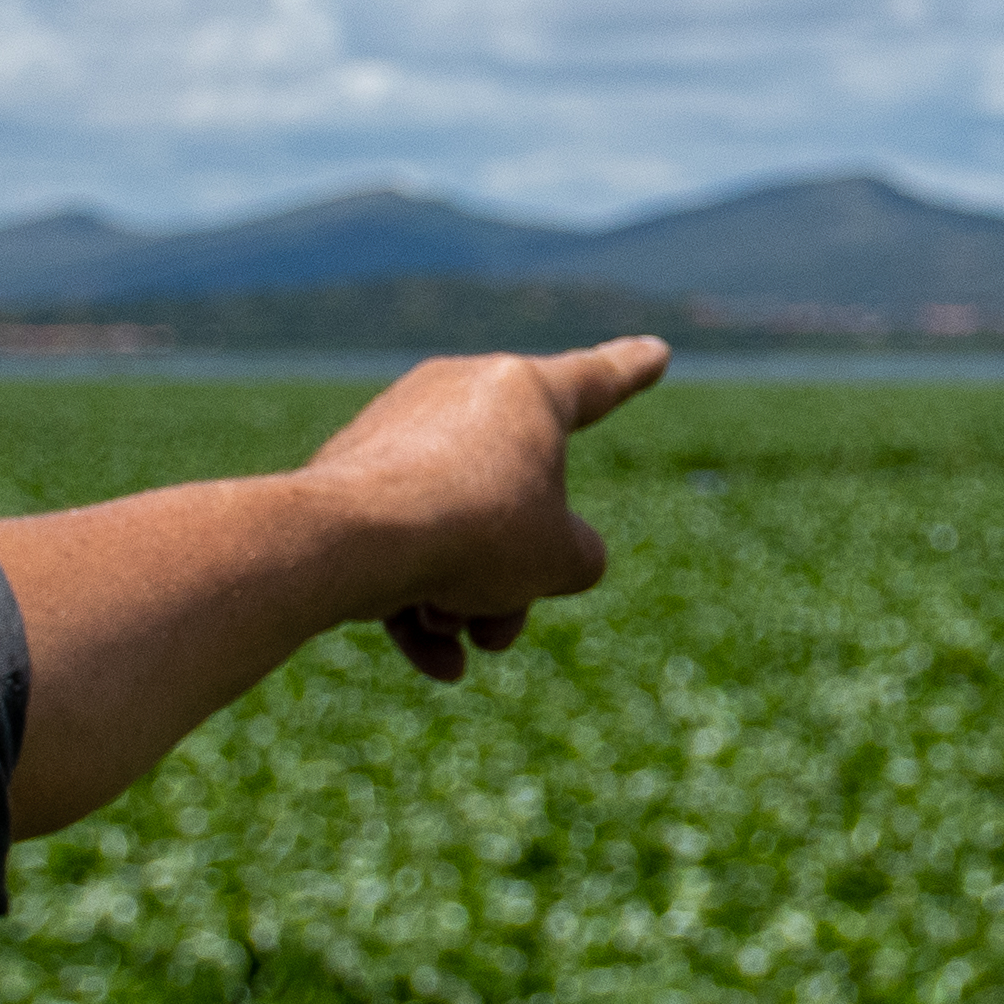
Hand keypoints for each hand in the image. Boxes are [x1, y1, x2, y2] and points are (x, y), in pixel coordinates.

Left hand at [297, 338, 671, 681]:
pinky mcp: (347, 473)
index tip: (656, 351)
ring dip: (466, 595)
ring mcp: (396, 430)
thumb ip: (576, 555)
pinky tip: (429, 652)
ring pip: (456, 528)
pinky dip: (418, 595)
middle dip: (513, 573)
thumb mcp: (561, 559)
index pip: (597, 381)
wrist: (355, 540)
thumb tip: (537, 560)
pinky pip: (402, 538)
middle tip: (501, 624)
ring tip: (455, 634)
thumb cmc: (476, 531)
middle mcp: (458, 393)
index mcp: (524, 392)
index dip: (633, 372)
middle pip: (514, 498)